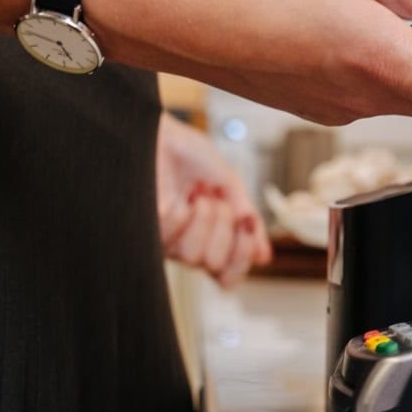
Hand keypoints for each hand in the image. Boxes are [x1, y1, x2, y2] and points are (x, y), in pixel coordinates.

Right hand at [84, 0, 411, 195]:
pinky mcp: (317, 111)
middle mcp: (363, 98)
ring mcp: (338, 111)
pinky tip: (311, 18)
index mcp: (379, 58)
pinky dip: (359, 47)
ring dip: (384, 35)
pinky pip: (365, 79)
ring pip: (399, 73)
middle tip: (370, 4)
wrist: (156, 14)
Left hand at [156, 113, 271, 287]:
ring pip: (194, 257)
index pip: (228, 276)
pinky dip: (181, 215)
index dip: (241, 258)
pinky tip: (178, 198)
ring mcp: (167, 241)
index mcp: (213, 238)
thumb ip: (248, 220)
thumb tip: (263, 256)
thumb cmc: (192, 155)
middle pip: (215, 265)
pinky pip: (172, 236)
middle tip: (219, 202)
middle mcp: (190, 245)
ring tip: (199, 196)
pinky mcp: (148, 232)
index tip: (248, 227)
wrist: (164, 134)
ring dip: (205, 221)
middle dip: (224, 230)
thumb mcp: (232, 185)